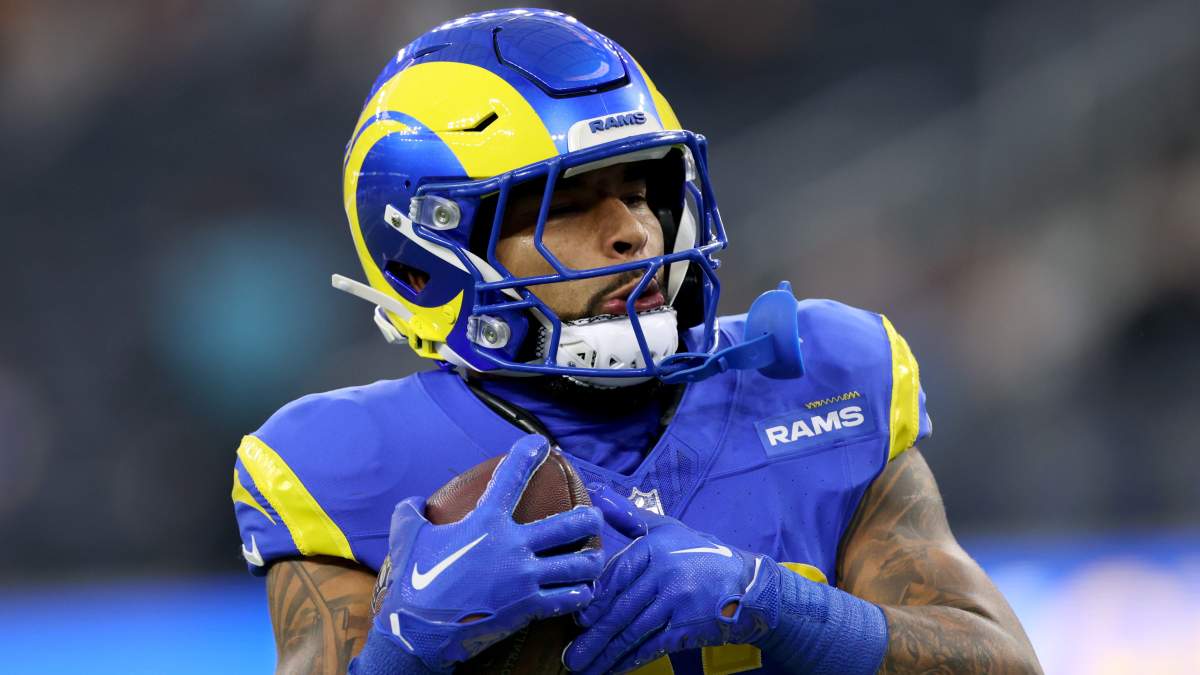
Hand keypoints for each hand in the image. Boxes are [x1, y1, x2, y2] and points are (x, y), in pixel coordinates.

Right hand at [372, 435, 605, 671]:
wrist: (420, 631)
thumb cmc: (414, 580)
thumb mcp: (407, 536)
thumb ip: (412, 512)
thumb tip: (415, 501)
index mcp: (485, 522)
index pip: (511, 478)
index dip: (528, 455)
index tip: (542, 444)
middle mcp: (512, 545)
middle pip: (570, 524)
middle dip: (590, 517)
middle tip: (594, 515)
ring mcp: (524, 577)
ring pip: (579, 565)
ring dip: (591, 560)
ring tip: (593, 559)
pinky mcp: (529, 607)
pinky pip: (570, 598)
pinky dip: (580, 593)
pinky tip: (581, 591)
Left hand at [564, 486, 781, 673]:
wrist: (747, 584)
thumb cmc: (700, 554)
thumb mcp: (667, 528)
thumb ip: (629, 515)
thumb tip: (597, 492)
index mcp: (655, 547)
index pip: (616, 574)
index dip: (594, 600)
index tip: (577, 619)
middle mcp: (665, 572)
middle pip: (621, 608)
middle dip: (593, 635)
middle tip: (571, 656)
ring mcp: (677, 601)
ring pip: (633, 631)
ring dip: (606, 653)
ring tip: (584, 667)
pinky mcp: (688, 626)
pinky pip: (652, 646)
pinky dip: (631, 660)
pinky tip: (614, 669)